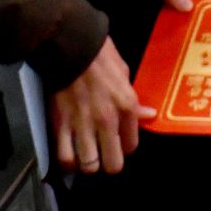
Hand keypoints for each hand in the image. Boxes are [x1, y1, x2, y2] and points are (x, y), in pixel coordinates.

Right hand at [50, 40, 151, 173]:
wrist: (71, 45)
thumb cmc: (101, 56)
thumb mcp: (125, 74)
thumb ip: (135, 101)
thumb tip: (149, 115)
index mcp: (127, 107)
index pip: (131, 146)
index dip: (124, 147)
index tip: (117, 141)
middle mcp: (107, 120)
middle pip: (113, 164)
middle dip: (108, 162)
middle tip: (103, 154)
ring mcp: (83, 124)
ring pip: (89, 165)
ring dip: (87, 163)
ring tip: (85, 155)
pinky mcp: (61, 124)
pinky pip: (65, 157)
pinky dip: (67, 160)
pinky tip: (69, 154)